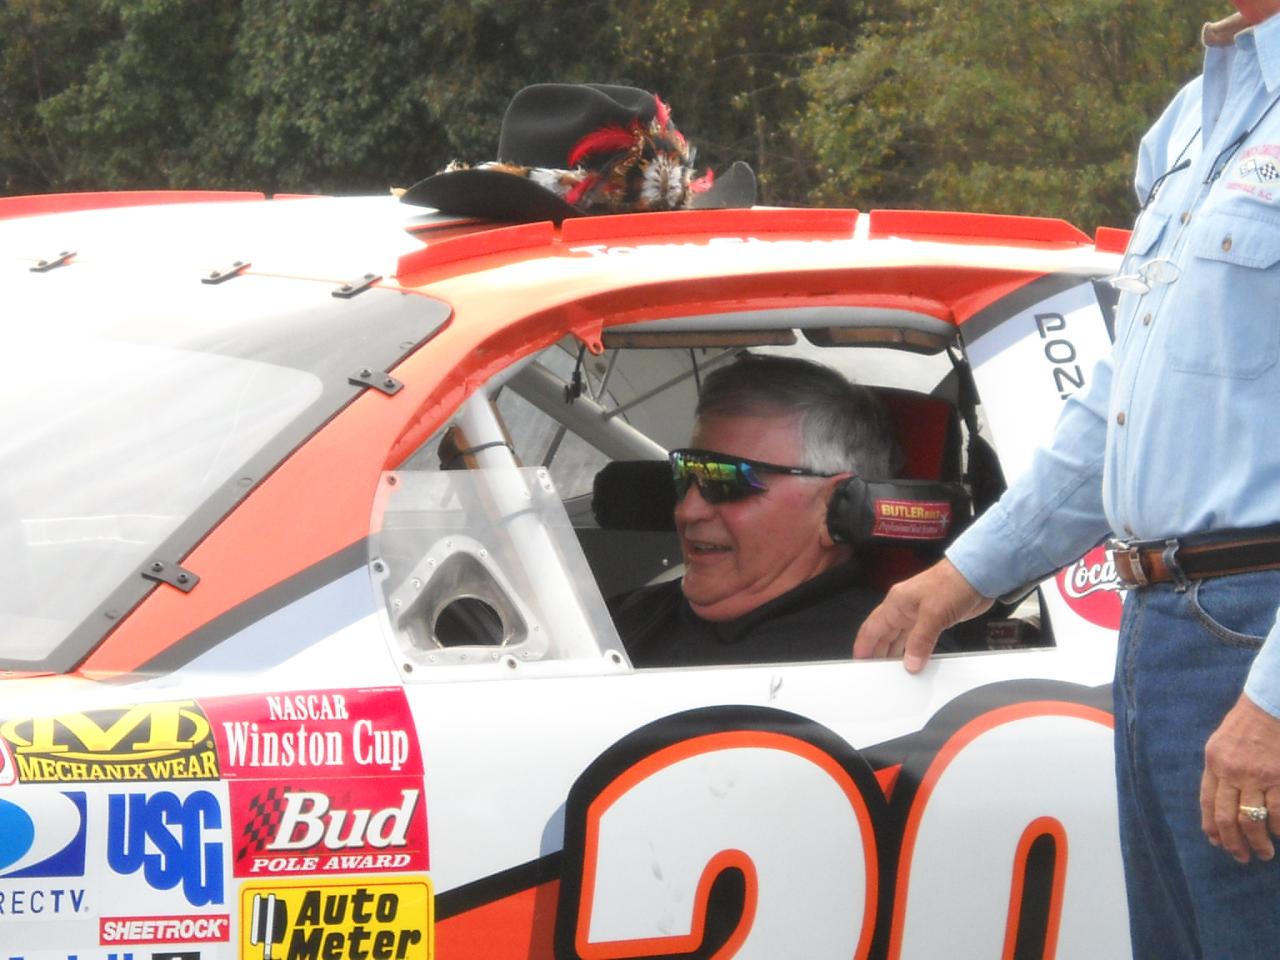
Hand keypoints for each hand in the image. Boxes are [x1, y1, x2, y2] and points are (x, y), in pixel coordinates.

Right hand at [853, 558, 992, 672]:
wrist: (978, 574)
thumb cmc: (952, 584)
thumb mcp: (933, 615)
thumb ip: (920, 642)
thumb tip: (910, 664)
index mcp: (896, 603)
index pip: (871, 628)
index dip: (863, 647)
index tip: (859, 664)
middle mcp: (903, 609)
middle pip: (883, 635)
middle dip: (877, 653)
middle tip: (874, 674)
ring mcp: (918, 614)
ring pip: (899, 637)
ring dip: (895, 653)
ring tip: (891, 672)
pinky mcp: (933, 619)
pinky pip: (916, 639)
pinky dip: (912, 651)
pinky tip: (913, 661)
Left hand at [1200, 693, 1279, 861]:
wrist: (1270, 706)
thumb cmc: (1246, 726)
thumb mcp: (1221, 744)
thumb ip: (1219, 771)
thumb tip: (1221, 802)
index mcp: (1214, 763)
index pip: (1207, 801)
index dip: (1211, 825)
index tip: (1216, 842)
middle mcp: (1232, 771)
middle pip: (1227, 816)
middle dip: (1233, 842)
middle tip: (1241, 857)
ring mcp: (1257, 775)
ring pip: (1252, 819)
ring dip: (1258, 842)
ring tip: (1264, 853)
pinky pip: (1278, 811)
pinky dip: (1279, 828)